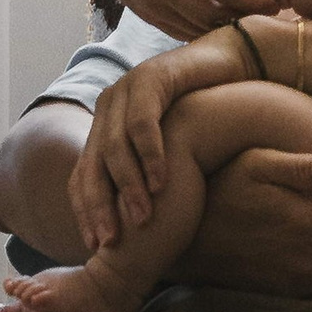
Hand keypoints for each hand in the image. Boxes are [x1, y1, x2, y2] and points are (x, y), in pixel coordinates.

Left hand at [70, 29, 242, 246]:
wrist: (230, 64)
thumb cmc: (203, 113)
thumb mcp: (169, 150)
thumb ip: (147, 177)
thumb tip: (137, 227)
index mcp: (104, 127)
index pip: (81, 176)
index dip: (85, 212)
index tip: (96, 247)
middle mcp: (108, 108)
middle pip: (90, 166)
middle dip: (99, 207)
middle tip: (111, 242)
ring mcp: (125, 90)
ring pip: (114, 148)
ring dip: (128, 186)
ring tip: (143, 217)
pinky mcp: (149, 78)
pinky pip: (143, 123)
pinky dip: (150, 155)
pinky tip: (161, 181)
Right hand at [91, 0, 274, 40]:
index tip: (275, 3)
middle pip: (213, 14)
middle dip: (244, 18)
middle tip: (269, 17)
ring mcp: (153, 2)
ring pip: (197, 28)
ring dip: (225, 28)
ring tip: (249, 21)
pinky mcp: (146, 14)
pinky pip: (181, 31)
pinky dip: (203, 32)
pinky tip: (220, 25)